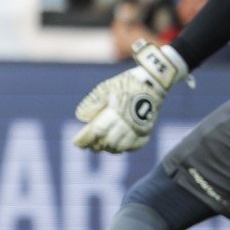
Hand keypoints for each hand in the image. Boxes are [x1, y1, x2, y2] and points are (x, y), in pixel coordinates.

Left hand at [74, 41, 189, 153]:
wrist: (152, 81)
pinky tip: (118, 145)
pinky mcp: (148, 129)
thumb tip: (82, 119)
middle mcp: (128, 122)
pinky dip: (125, 148)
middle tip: (89, 145)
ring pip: (121, 147)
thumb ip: (91, 104)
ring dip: (109, 148)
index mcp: (115, 111)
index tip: (77, 143)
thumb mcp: (104, 89)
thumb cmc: (124, 83)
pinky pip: (135, 146)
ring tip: (102, 145)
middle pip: (108, 142)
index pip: (97, 131)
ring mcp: (139, 127)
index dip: (85, 140)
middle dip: (96, 146)